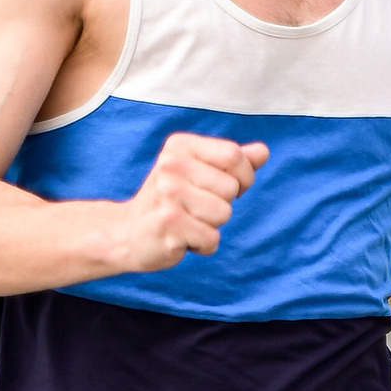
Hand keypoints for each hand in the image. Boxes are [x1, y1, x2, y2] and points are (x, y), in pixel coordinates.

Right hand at [107, 131, 268, 272]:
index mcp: (180, 146)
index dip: (243, 177)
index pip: (234, 155)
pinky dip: (202, 245)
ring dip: (212, 226)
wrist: (128, 233)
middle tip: (195, 208)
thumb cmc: (170, 202)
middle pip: (231, 188)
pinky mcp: (168, 223)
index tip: (225, 188)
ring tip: (188, 222)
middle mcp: (170, 165)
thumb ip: (232, 162)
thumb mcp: (199, 173)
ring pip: (224, 214)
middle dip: (223, 205)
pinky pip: (212, 238)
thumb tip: (263, 152)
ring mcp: (167, 194)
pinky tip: (182, 238)